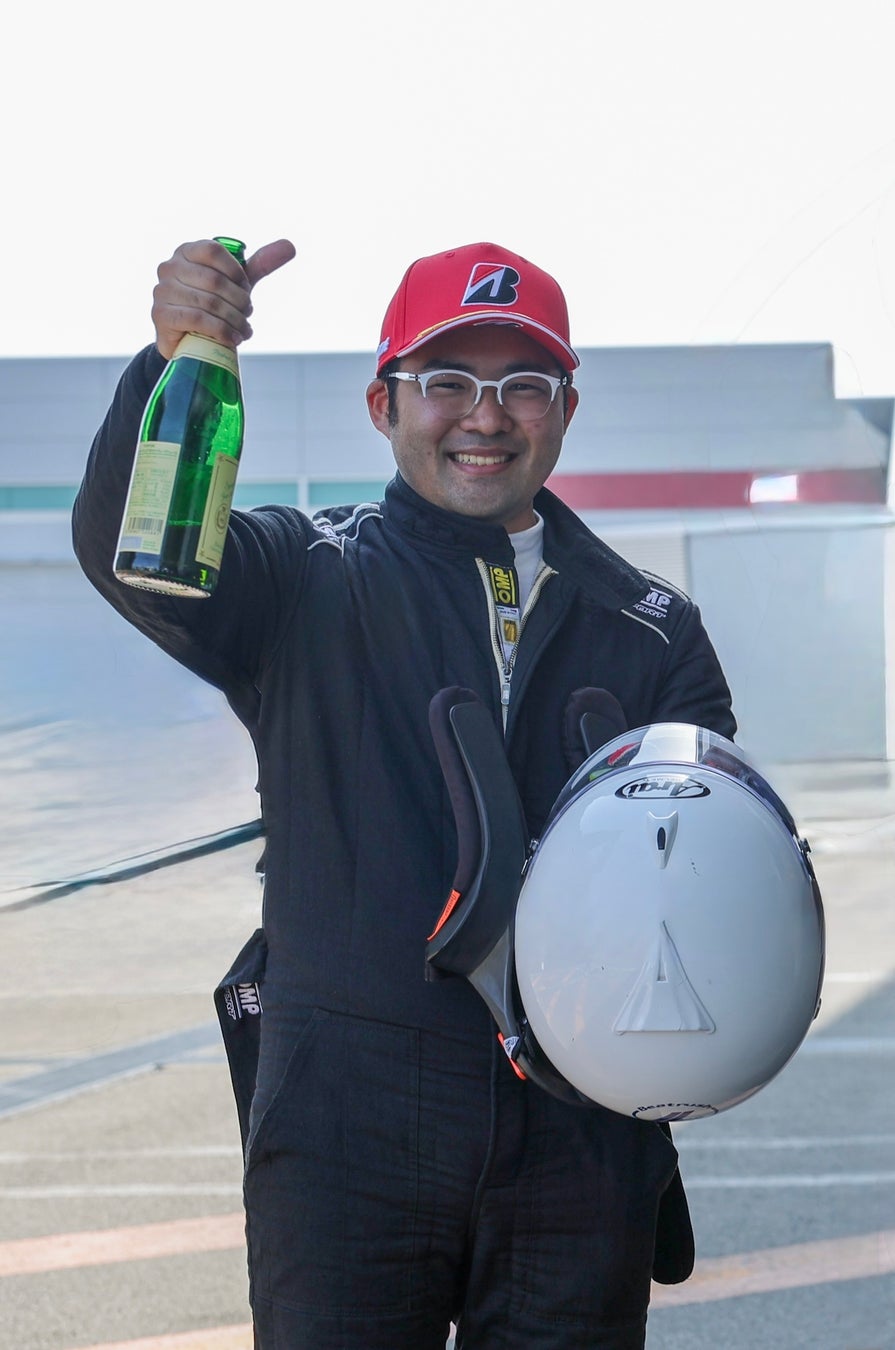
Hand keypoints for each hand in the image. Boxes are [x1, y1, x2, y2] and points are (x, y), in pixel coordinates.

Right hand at [151, 237, 296, 358]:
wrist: (189, 341)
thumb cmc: (214, 304)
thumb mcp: (236, 283)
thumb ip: (260, 263)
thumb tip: (290, 245)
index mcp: (187, 252)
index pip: (213, 250)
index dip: (236, 272)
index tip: (246, 289)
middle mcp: (169, 267)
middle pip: (214, 280)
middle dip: (239, 301)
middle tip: (248, 315)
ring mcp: (162, 291)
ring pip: (208, 302)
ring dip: (234, 320)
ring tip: (243, 330)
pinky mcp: (161, 315)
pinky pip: (197, 319)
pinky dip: (221, 331)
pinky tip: (233, 339)